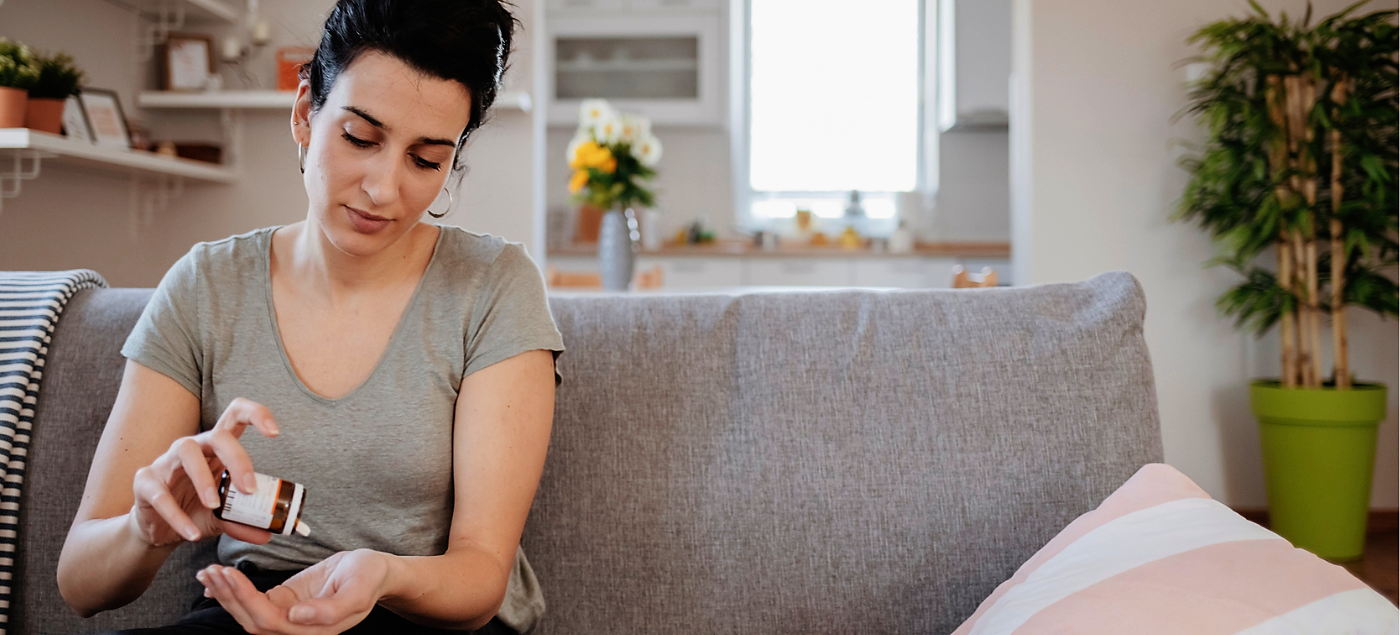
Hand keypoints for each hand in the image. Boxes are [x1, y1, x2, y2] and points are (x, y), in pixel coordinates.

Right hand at [129, 397, 279, 546]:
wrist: (157, 529)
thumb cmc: (194, 510)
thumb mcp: (224, 518)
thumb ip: (243, 522)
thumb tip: (268, 534)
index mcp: (216, 450)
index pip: (236, 416)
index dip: (256, 414)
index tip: (275, 433)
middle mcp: (193, 448)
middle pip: (217, 435)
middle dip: (237, 458)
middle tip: (249, 489)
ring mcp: (167, 461)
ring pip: (186, 451)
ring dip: (204, 479)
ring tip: (215, 507)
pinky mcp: (145, 481)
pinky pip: (160, 493)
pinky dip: (178, 516)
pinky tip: (191, 533)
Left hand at [198, 550, 389, 634]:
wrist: (375, 571)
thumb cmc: (369, 578)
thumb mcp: (358, 590)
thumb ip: (331, 610)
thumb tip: (297, 617)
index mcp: (313, 631)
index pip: (269, 621)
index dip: (245, 600)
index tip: (230, 574)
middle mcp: (296, 629)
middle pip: (251, 620)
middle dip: (228, 596)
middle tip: (211, 570)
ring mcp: (288, 617)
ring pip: (248, 613)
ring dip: (225, 594)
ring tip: (208, 572)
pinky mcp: (284, 602)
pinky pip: (253, 602)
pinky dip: (233, 592)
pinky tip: (215, 583)